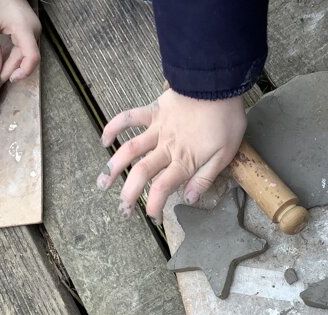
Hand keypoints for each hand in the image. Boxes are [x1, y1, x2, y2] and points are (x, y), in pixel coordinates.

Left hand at [0, 0, 40, 81]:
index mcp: (26, 30)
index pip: (32, 57)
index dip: (23, 72)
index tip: (9, 79)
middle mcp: (34, 32)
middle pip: (28, 57)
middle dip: (14, 70)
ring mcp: (33, 30)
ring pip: (26, 53)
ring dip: (14, 64)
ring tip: (0, 73)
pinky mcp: (28, 29)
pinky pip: (24, 47)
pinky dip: (15, 55)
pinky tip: (5, 62)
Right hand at [99, 90, 245, 223]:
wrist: (218, 84)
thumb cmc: (226, 120)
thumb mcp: (225, 155)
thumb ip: (205, 178)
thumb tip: (188, 199)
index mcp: (184, 161)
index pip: (161, 189)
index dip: (153, 207)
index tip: (152, 218)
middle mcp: (166, 148)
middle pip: (141, 175)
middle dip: (129, 194)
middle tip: (124, 210)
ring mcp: (157, 129)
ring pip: (129, 151)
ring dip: (113, 168)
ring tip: (102, 184)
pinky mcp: (154, 111)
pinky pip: (129, 118)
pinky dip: (114, 127)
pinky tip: (104, 140)